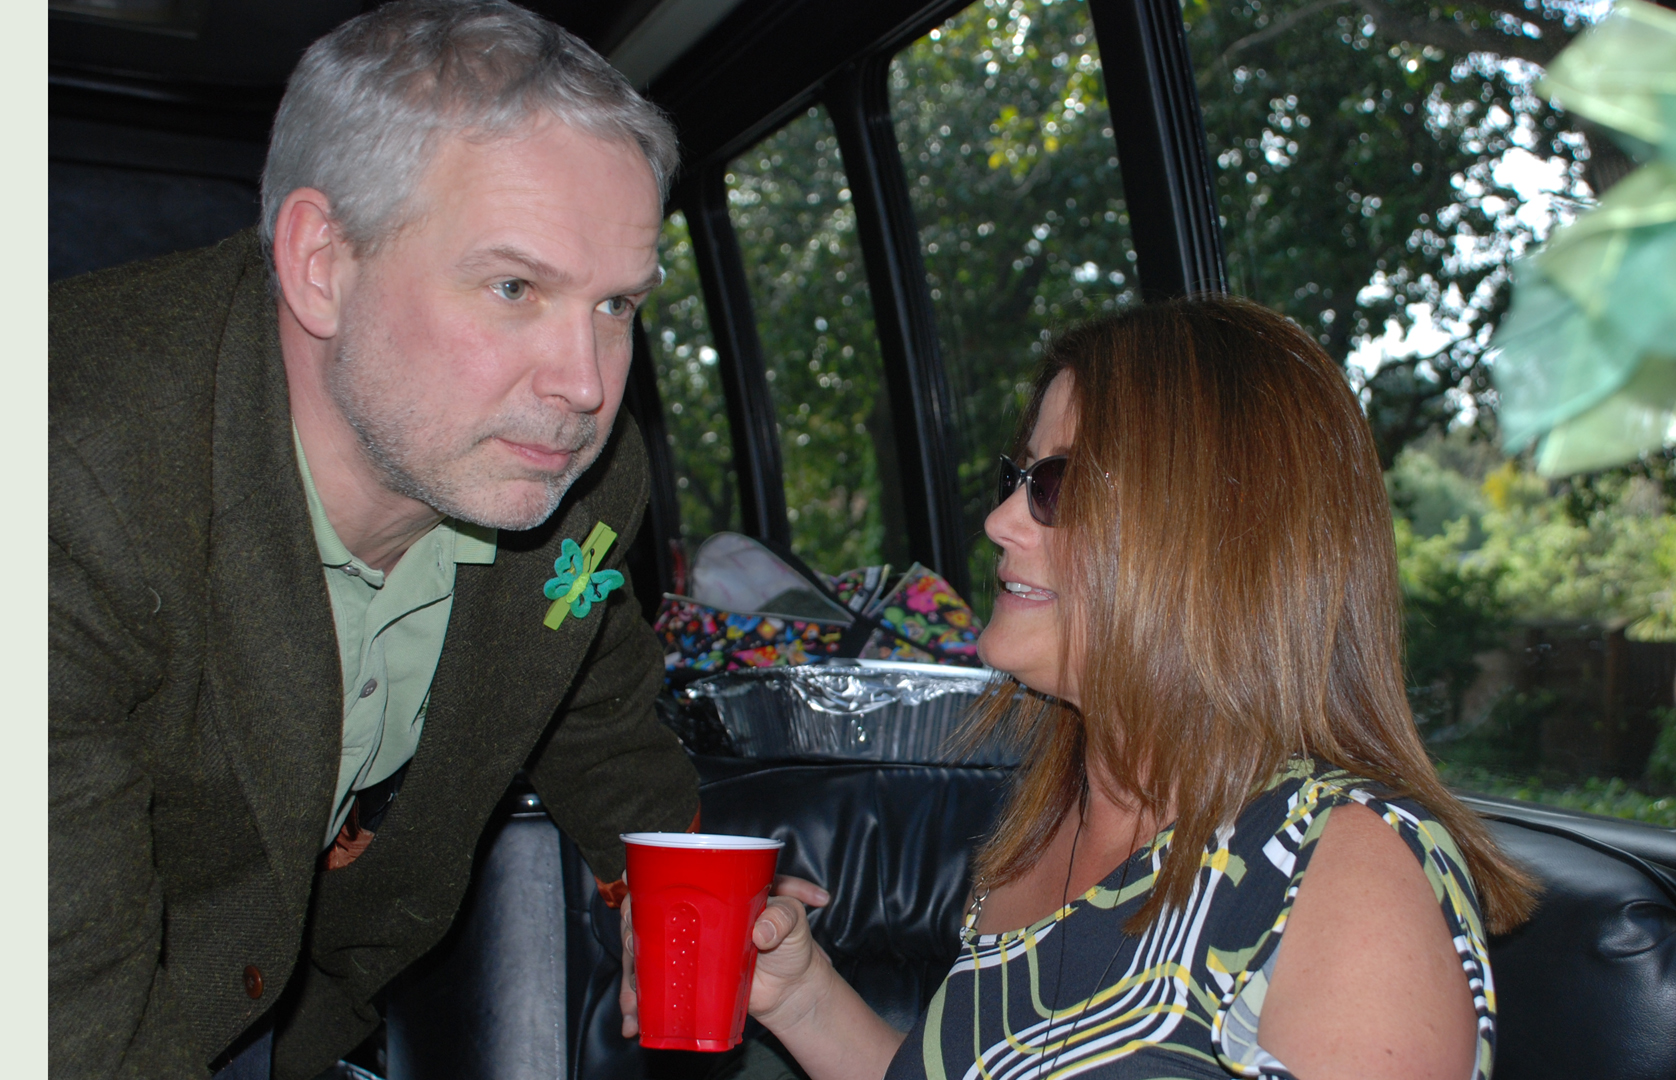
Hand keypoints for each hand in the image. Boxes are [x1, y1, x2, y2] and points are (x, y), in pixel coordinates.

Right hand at [620, 875, 829, 1038]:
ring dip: (630, 971)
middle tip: (632, 948)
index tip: (632, 895)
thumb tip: (761, 932)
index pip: (666, 874)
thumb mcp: (793, 920)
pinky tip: (632, 1022)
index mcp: (713, 889)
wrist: (793, 989)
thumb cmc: (793, 943)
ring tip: (632, 995)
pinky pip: (654, 985)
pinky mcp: (686, 976)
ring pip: (641, 951)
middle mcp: (691, 914)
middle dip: (629, 931)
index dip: (641, 883)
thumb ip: (782, 917)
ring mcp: (685, 946)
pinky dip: (638, 1003)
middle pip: (642, 913)